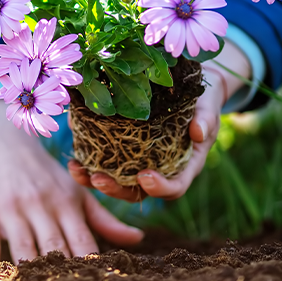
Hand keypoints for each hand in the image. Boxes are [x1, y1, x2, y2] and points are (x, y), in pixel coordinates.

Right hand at [0, 99, 143, 261]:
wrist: (1, 142)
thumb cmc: (44, 174)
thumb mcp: (74, 190)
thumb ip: (103, 218)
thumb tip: (138, 239)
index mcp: (66, 203)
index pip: (82, 241)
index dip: (90, 265)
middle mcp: (39, 205)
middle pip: (54, 248)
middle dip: (63, 272)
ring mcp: (10, 209)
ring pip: (23, 248)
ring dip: (31, 271)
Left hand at [69, 40, 251, 200]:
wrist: (190, 89)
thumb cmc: (202, 100)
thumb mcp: (208, 105)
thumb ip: (206, 118)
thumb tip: (198, 132)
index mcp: (184, 166)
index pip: (174, 187)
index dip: (160, 188)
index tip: (145, 177)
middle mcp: (160, 170)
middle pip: (138, 192)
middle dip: (117, 189)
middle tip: (100, 179)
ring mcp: (139, 163)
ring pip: (117, 182)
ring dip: (96, 181)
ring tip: (79, 171)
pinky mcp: (122, 151)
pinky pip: (104, 164)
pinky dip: (88, 165)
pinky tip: (73, 161)